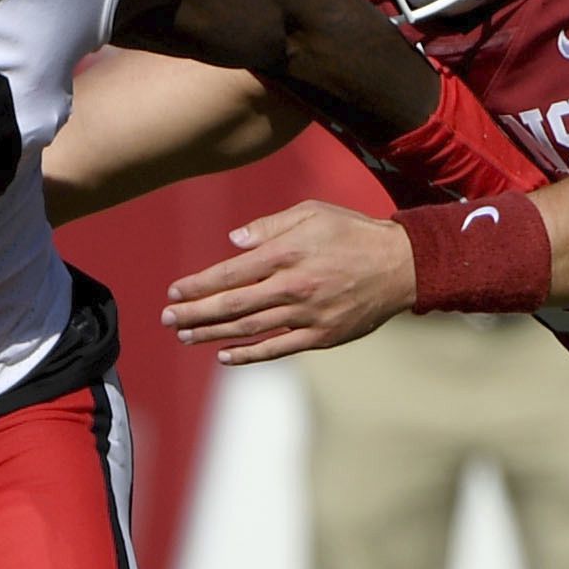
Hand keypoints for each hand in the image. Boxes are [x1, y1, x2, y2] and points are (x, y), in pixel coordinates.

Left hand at [162, 200, 417, 363]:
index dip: (198, 285)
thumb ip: (271, 226)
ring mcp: (307, 315)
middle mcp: (293, 287)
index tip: (174, 292)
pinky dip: (248, 355)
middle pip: (232, 305)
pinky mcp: (321, 336)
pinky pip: (277, 349)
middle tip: (167, 319)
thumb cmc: (352, 233)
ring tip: (185, 336)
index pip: (230, 273)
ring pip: (249, 329)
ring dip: (212, 334)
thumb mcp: (313, 213)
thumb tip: (233, 240)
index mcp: (288, 254)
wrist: (400, 265)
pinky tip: (224, 355)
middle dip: (194, 313)